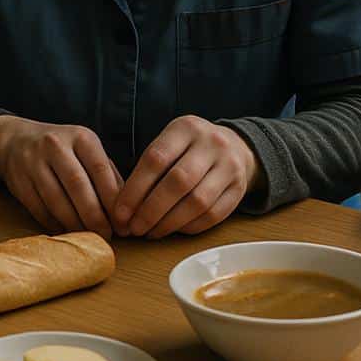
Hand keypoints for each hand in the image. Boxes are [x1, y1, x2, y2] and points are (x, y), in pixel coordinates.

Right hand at [0, 115, 123, 235]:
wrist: (16, 141)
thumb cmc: (63, 151)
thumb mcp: (87, 151)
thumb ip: (108, 175)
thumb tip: (126, 211)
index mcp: (81, 137)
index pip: (100, 169)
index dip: (112, 200)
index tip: (122, 223)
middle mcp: (56, 145)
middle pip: (78, 185)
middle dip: (94, 215)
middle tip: (106, 235)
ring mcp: (33, 162)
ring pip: (57, 200)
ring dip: (75, 224)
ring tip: (88, 238)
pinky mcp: (18, 181)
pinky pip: (39, 208)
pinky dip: (55, 224)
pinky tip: (67, 232)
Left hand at [113, 116, 261, 238]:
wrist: (236, 147)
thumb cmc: (189, 149)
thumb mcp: (170, 142)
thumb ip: (148, 167)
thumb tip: (122, 209)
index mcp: (185, 127)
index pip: (155, 159)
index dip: (134, 190)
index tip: (120, 213)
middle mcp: (211, 143)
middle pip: (178, 182)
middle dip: (151, 210)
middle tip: (134, 228)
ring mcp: (230, 165)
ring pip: (197, 202)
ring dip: (169, 223)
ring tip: (151, 233)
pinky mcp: (239, 188)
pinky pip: (213, 215)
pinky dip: (189, 227)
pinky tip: (173, 230)